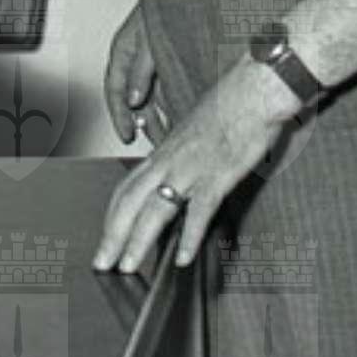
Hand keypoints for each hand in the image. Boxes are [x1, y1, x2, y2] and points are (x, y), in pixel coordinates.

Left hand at [92, 62, 297, 274]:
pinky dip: (188, 235)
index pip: (127, 188)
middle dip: (112, 235)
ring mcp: (191, 168)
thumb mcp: (194, 133)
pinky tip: (182, 257)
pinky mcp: (217, 174)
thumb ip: (181, 158)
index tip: (105, 239)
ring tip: (128, 266)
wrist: (254, 90)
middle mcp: (170, 160)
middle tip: (101, 262)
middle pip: (130, 201)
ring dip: (138, 240)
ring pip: (155, 208)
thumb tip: (175, 180)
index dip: (112, 216)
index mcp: (164, 152)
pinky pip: (199, 210)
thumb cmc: (228, 107)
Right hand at [103, 1, 170, 144]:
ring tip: (169, 138)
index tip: (127, 134)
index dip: (118, 115)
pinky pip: (167, 88)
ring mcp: (153, 61)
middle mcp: (136, 59)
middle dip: (143, 123)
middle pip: (133, 98)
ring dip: (159, 117)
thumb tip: (133, 100)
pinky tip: (182, 118)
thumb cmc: (164, 5)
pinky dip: (172, 104)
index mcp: (123, 50)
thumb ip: (140, 70)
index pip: (114, 89)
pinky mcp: (170, 62)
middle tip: (154, 144)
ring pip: (152, 96)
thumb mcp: (149, 39)